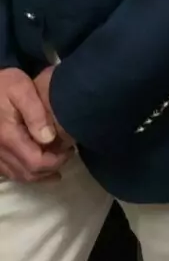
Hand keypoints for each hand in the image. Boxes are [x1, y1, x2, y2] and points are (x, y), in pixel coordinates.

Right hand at [0, 67, 71, 182]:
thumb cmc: (4, 84)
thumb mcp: (22, 89)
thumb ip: (36, 113)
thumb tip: (49, 138)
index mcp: (8, 136)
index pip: (35, 162)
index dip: (55, 161)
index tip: (70, 150)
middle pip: (27, 173)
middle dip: (50, 169)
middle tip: (67, 154)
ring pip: (18, 175)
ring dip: (39, 174)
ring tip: (57, 162)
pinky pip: (8, 172)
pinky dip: (25, 172)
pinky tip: (38, 165)